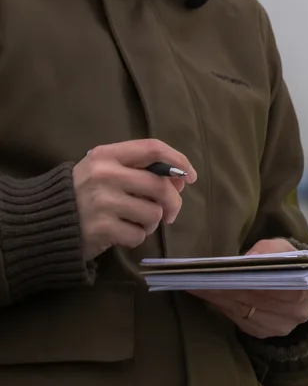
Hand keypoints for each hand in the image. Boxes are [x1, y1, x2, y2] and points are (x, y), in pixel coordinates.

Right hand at [74, 139, 196, 260]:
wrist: (40, 223)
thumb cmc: (81, 194)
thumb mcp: (102, 170)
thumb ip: (137, 169)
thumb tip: (180, 179)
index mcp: (106, 155)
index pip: (153, 149)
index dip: (179, 161)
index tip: (190, 177)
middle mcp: (105, 175)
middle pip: (160, 186)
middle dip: (174, 201)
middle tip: (171, 212)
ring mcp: (102, 202)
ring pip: (154, 213)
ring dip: (152, 222)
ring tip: (136, 222)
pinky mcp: (101, 228)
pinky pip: (139, 235)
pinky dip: (137, 237)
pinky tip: (122, 234)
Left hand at [188, 238, 307, 338]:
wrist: (298, 286)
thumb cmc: (288, 262)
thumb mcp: (283, 248)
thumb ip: (269, 250)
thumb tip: (249, 260)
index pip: (281, 286)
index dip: (254, 279)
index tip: (228, 272)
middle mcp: (298, 313)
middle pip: (258, 300)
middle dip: (229, 287)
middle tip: (201, 276)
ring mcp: (280, 327)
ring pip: (244, 311)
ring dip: (219, 298)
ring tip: (199, 284)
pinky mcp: (263, 333)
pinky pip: (239, 320)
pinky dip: (222, 306)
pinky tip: (209, 295)